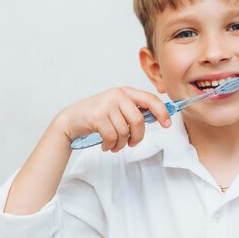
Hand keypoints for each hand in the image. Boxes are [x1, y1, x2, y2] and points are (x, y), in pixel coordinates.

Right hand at [57, 87, 171, 151]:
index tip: (167, 124)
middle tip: (132, 143)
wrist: (71, 119)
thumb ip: (134, 110)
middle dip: (137, 137)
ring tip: (114, 145)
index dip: (162, 112)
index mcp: (125, 91)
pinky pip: (112, 137)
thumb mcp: (117, 107)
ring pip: (125, 131)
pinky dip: (110, 145)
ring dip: (121, 144)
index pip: (150, 99)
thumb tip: (157, 118)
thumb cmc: (97, 115)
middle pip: (139, 120)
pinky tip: (106, 145)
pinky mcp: (97, 117)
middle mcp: (117, 95)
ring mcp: (107, 105)